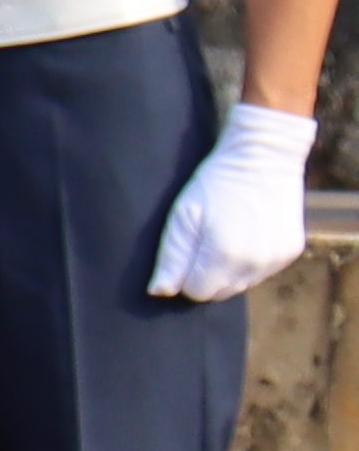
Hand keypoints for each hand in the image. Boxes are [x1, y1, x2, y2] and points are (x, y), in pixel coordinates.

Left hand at [152, 99, 317, 302]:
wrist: (263, 157)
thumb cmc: (215, 183)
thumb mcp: (183, 215)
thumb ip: (172, 257)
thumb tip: (160, 292)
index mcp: (225, 256)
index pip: (196, 292)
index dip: (185, 275)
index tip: (187, 250)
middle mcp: (255, 263)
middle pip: (219, 293)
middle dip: (205, 276)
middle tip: (204, 241)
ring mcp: (276, 259)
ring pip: (241, 285)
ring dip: (228, 270)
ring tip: (225, 235)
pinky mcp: (290, 252)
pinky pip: (261, 272)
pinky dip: (250, 261)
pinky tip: (246, 234)